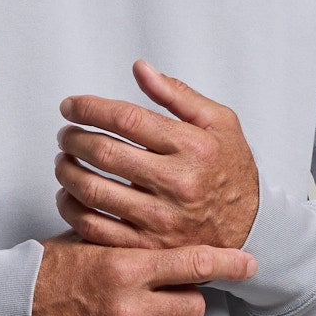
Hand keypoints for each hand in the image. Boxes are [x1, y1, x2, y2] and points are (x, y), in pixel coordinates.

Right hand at [26, 236, 257, 315]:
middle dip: (183, 298)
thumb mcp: (94, 244)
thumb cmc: (50, 271)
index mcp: (123, 271)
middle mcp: (126, 311)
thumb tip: (188, 252)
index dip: (229, 263)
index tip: (251, 264)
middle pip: (194, 307)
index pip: (194, 264)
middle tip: (161, 293)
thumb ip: (139, 249)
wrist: (5, 311)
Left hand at [55, 62, 260, 252]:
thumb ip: (177, 94)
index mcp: (191, 146)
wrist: (252, 225)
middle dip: (73, 138)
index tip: (71, 106)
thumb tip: (140, 69)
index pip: (125, 119)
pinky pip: (96, 228)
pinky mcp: (149, 246)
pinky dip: (72, 209)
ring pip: (93, 191)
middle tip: (65, 134)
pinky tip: (69, 194)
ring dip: (67, 172)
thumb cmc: (230, 169)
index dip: (89, 108)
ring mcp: (161, 218)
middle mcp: (176, 182)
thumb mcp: (219, 122)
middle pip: (104, 153)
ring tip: (63, 161)